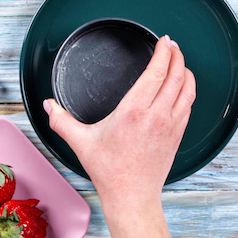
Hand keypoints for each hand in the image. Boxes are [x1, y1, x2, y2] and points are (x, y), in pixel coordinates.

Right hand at [44, 35, 195, 209]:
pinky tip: (181, 88)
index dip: (163, 52)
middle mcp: (157, 115)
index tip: (164, 41)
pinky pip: (188, 105)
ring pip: (188, 89)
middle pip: (177, 76)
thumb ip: (61, 121)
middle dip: (177, 55)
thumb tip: (48, 105)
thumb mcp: (80, 142)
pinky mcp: (177, 136)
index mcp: (135, 111)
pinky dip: (187, 90)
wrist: (132, 197)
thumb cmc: (108, 171)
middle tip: (171, 45)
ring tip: (179, 61)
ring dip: (186, 71)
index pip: (157, 72)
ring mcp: (171, 125)